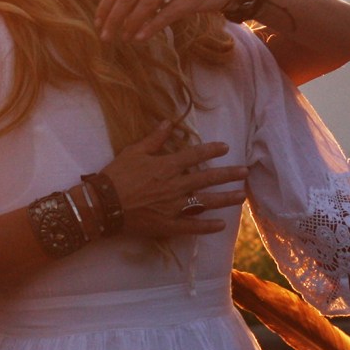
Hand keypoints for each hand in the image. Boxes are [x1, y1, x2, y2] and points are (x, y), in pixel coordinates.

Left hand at [96, 0, 232, 43]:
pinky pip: (166, 13)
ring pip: (145, 4)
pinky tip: (141, 38)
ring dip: (131, 23)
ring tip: (125, 39)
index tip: (98, 24)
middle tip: (106, 37)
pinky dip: (151, 26)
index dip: (104, 6)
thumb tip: (116, 16)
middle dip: (113, 18)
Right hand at [103, 123, 247, 237]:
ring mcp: (173, 206)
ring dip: (225, 199)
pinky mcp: (168, 224)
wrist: (103, 204)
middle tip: (245, 172)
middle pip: (207, 178)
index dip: (212, 150)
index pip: (195, 155)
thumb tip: (168, 122)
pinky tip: (221, 225)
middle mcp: (175, 185)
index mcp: (166, 166)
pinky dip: (206, 226)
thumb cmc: (116, 176)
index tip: (226, 147)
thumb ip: (153, 139)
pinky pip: (191, 225)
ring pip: (206, 202)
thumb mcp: (133, 152)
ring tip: (241, 197)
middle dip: (228, 174)